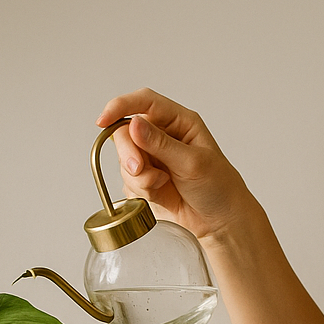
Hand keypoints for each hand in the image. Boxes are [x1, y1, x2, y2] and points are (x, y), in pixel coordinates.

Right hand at [95, 89, 254, 244]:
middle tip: (140, 170)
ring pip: (125, 160)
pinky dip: (140, 191)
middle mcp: (163, 135)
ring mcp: (153, 158)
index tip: (103, 121)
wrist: (220, 222)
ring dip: (139, 177)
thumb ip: (161, 144)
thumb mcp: (192, 162)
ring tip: (162, 186)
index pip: (144, 102)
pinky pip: (128, 181)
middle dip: (129, 154)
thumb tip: (134, 124)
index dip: (120, 107)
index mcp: (179, 121)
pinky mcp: (146, 179)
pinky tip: (161, 195)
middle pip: (125, 132)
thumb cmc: (218, 187)